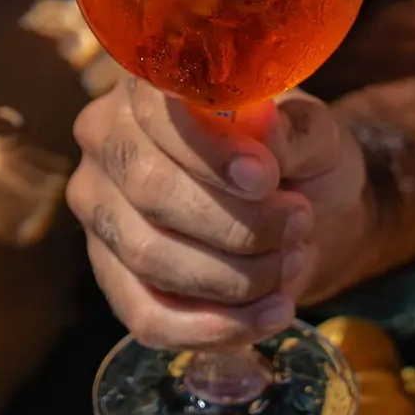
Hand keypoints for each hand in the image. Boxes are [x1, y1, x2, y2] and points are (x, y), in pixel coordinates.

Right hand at [67, 81, 369, 349]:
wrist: (304, 210)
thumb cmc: (297, 155)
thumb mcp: (313, 131)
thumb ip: (291, 130)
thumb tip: (261, 132)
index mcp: (146, 87)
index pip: (157, 115)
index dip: (209, 151)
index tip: (266, 178)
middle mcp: (105, 142)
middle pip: (149, 190)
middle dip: (235, 222)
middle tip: (299, 223)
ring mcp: (100, 213)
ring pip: (150, 256)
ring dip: (236, 275)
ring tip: (292, 262)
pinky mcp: (112, 278)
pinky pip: (147, 318)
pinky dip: (217, 327)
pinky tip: (270, 313)